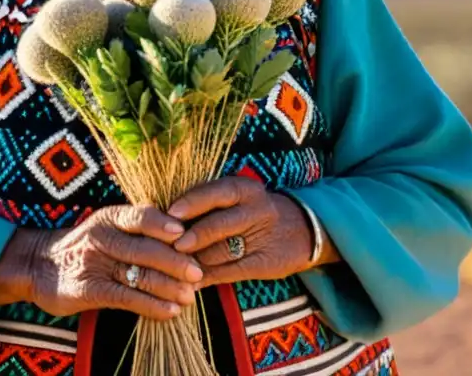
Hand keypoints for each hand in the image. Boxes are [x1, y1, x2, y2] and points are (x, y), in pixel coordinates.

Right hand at [26, 205, 203, 319]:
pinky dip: (151, 305)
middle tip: (198, 273)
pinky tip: (169, 311)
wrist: (38, 264)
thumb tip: (185, 238)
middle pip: (144, 247)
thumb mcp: (108, 227)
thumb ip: (139, 230)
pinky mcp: (89, 290)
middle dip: (174, 261)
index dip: (163, 224)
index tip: (186, 233)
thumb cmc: (85, 245)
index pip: (140, 215)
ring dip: (168, 286)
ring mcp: (95, 262)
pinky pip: (126, 298)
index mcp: (111, 216)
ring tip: (190, 296)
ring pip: (138, 273)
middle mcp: (103, 235)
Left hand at [168, 178, 314, 288]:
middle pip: (217, 223)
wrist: (304, 229)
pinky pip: (231, 271)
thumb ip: (207, 205)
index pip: (214, 193)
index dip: (191, 203)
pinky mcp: (264, 263)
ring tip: (175, 266)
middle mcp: (254, 209)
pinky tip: (193, 281)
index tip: (170, 214)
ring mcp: (261, 237)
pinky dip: (209, 278)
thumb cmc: (255, 210)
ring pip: (222, 251)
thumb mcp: (237, 197)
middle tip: (174, 245)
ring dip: (196, 261)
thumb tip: (168, 217)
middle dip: (192, 237)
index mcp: (243, 189)